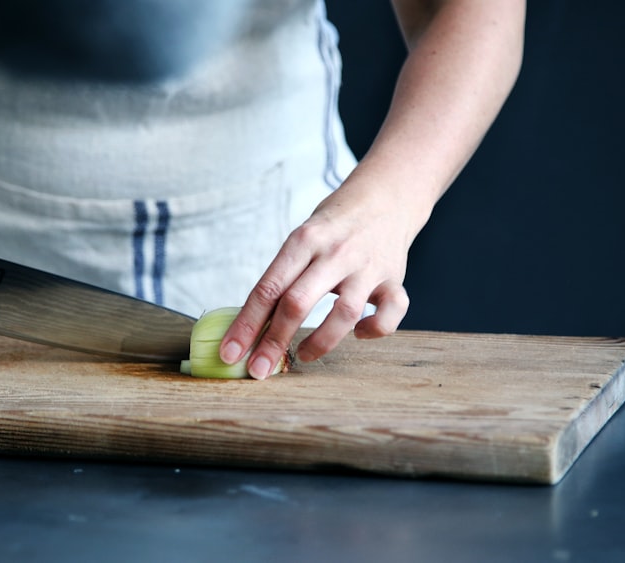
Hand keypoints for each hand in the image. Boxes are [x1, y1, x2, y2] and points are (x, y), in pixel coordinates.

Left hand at [220, 170, 417, 379]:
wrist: (386, 196)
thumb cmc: (334, 225)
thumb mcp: (303, 237)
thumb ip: (284, 275)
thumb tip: (251, 326)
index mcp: (304, 240)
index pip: (268, 288)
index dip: (246, 324)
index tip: (230, 352)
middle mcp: (335, 252)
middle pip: (297, 303)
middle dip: (273, 342)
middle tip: (258, 370)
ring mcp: (367, 266)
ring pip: (343, 314)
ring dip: (320, 342)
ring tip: (303, 355)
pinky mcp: (394, 278)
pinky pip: (391, 312)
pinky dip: (375, 329)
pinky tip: (359, 333)